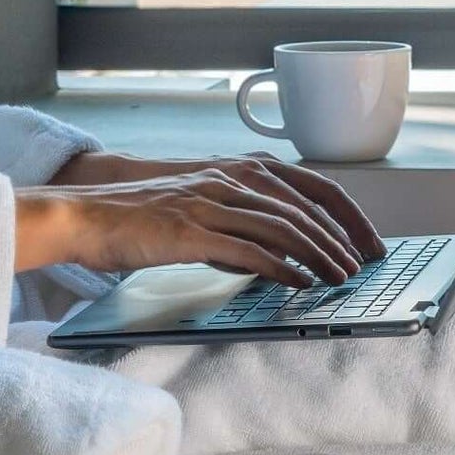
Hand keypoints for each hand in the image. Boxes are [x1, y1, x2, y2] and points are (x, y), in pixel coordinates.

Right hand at [16, 150, 385, 288]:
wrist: (87, 214)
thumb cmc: (140, 218)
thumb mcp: (199, 211)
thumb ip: (237, 226)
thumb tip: (273, 257)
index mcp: (236, 170)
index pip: (311, 186)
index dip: (346, 214)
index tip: (368, 241)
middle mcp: (229, 179)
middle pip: (304, 207)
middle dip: (342, 239)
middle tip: (366, 265)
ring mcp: (211, 203)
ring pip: (283, 227)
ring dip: (320, 255)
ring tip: (342, 278)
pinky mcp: (191, 230)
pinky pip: (248, 250)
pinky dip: (281, 267)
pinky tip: (299, 283)